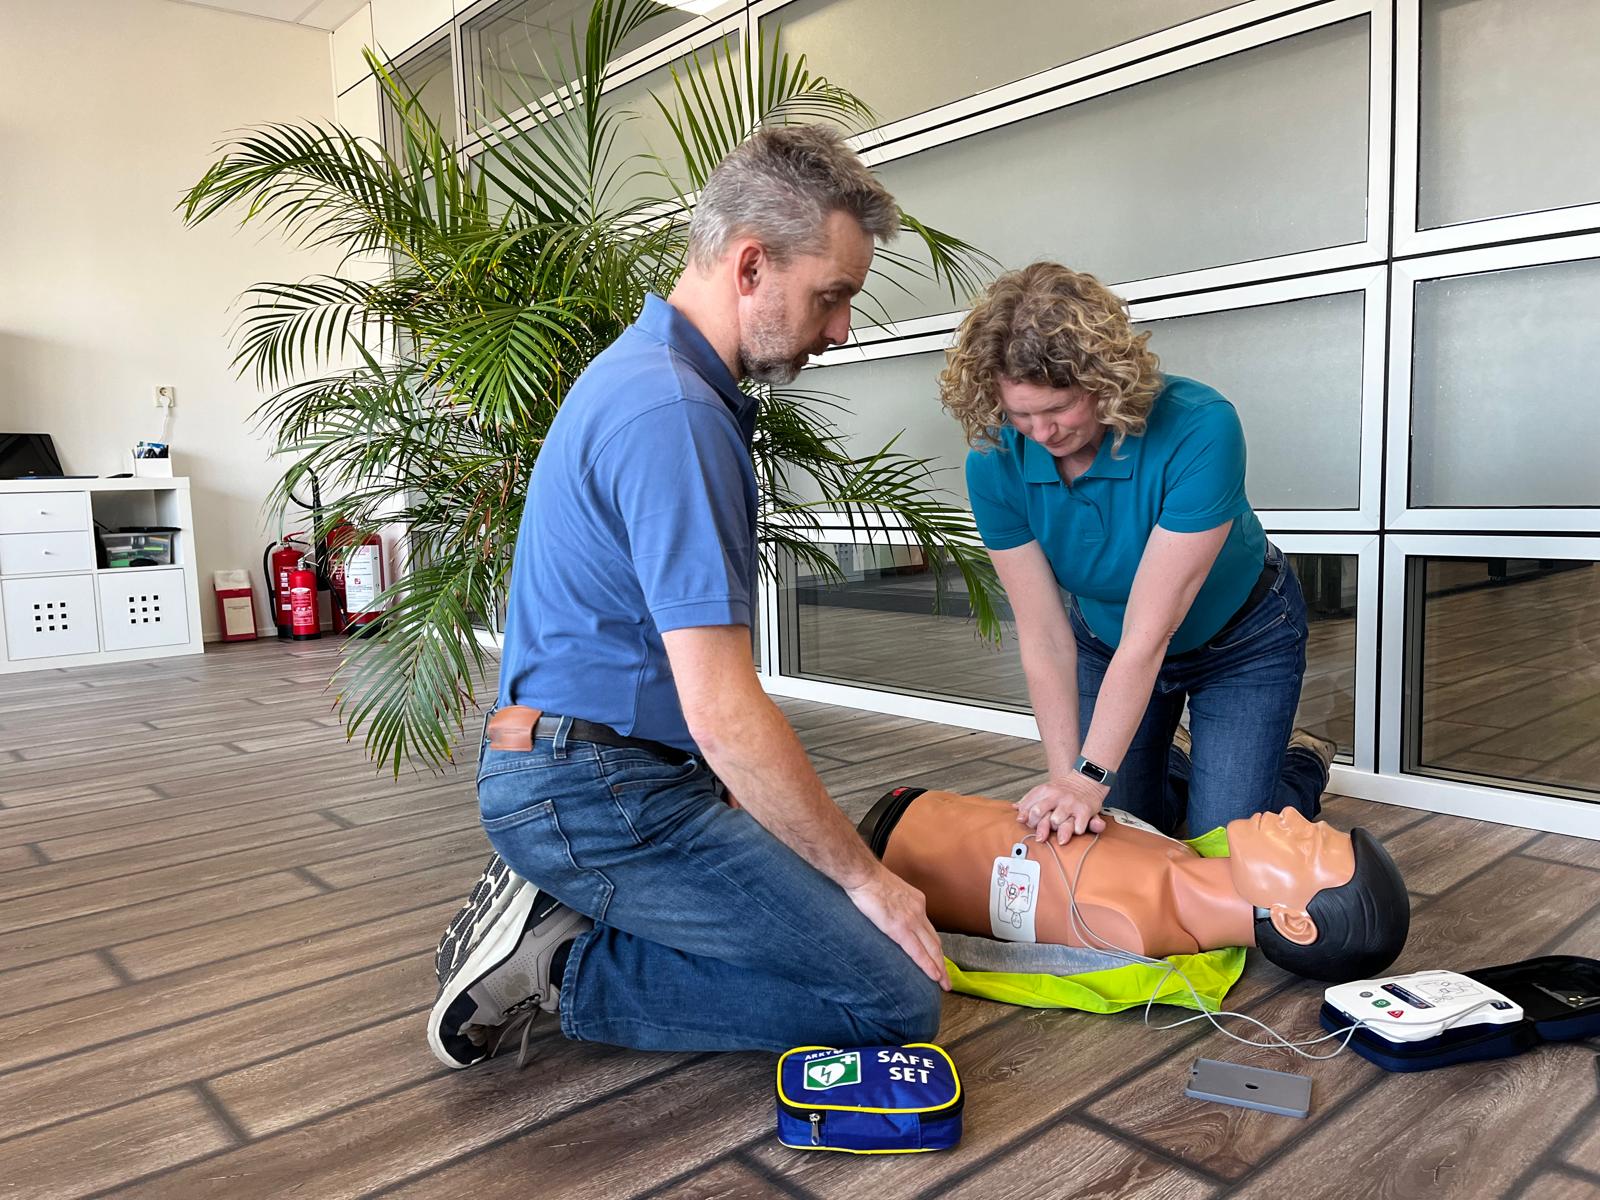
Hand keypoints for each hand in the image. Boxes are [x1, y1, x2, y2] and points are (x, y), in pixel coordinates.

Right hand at [846, 867, 950, 990]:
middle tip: (946, 979)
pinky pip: (918, 952)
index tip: (938, 959)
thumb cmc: (869, 880)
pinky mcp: (900, 929)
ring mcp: (912, 920)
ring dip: (939, 968)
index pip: (929, 929)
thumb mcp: (891, 890)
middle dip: (942, 962)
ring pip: (932, 949)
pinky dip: (928, 966)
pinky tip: (934, 976)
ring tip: (944, 983)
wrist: (863, 875)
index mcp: (917, 901)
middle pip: (935, 942)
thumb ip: (897, 904)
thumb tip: (891, 914)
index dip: (934, 946)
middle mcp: (919, 911)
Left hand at [1016, 774, 1107, 843]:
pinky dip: (1076, 832)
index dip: (1027, 820)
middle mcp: (1056, 796)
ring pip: (1056, 821)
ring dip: (1056, 830)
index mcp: (1044, 791)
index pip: (1028, 808)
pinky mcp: (1085, 810)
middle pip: (1038, 812)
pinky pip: (1077, 827)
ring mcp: (1070, 803)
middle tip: (1041, 836)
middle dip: (1037, 826)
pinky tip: (1076, 830)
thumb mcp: (1044, 790)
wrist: (1086, 780)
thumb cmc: (1062, 790)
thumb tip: (1014, 808)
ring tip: (1059, 834)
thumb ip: (1028, 801)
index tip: (1030, 825)